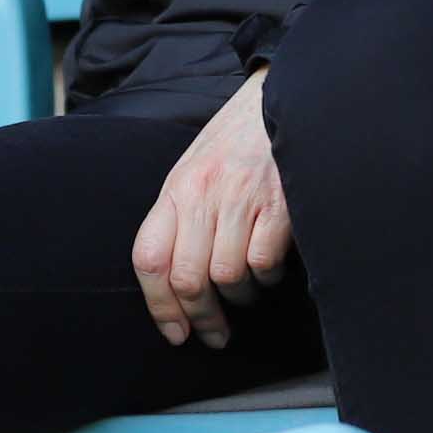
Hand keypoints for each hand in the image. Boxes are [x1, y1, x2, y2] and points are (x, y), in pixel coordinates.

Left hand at [131, 71, 289, 349]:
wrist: (283, 97)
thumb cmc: (238, 141)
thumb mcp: (195, 170)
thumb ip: (182, 217)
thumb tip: (176, 286)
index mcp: (176, 188)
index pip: (149, 258)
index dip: (158, 307)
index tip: (175, 333)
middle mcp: (202, 193)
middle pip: (187, 278)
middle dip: (201, 318)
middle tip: (215, 334)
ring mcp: (241, 197)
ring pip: (226, 276)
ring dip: (239, 298)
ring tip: (247, 292)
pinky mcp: (279, 202)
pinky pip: (264, 262)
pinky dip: (267, 278)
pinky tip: (271, 269)